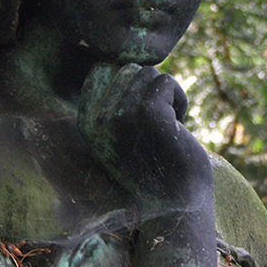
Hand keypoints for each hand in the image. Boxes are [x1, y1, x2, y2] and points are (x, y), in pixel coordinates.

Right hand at [78, 62, 211, 214]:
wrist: (177, 202)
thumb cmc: (156, 164)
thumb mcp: (122, 134)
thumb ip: (115, 102)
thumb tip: (127, 64)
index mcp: (86, 122)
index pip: (102, 70)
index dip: (130, 84)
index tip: (141, 115)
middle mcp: (98, 118)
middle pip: (129, 69)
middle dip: (150, 91)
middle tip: (157, 125)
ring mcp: (121, 115)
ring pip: (149, 73)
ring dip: (166, 96)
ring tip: (166, 127)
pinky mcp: (148, 113)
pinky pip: (166, 81)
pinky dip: (180, 99)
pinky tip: (178, 126)